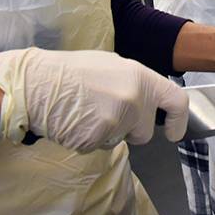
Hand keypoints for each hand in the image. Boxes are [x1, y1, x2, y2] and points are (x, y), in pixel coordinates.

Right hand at [0, 48, 188, 151]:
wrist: (35, 83)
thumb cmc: (70, 72)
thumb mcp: (111, 66)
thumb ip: (134, 84)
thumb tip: (147, 99)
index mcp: (140, 77)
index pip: (176, 100)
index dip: (178, 121)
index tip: (173, 133)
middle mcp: (133, 99)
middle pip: (144, 131)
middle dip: (129, 130)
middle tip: (104, 114)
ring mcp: (115, 120)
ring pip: (119, 140)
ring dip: (105, 134)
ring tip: (84, 112)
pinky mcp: (96, 138)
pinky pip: (98, 147)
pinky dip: (86, 140)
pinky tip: (73, 122)